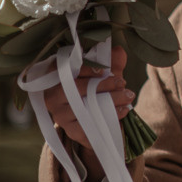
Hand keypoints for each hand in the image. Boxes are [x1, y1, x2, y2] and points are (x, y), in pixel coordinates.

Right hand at [40, 46, 132, 179]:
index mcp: (55, 78)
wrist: (94, 117)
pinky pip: (90, 126)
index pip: (64, 70)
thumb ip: (111, 63)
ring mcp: (60, 115)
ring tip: (128, 96)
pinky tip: (124, 111)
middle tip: (122, 82)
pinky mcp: (71, 130)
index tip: (105, 70)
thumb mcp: (104, 75)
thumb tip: (119, 51)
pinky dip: (109, 118)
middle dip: (102, 85)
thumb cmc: (96, 90)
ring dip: (110, 101)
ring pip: (84, 107)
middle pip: (75, 89)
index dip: (85, 69)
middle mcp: (52, 96)